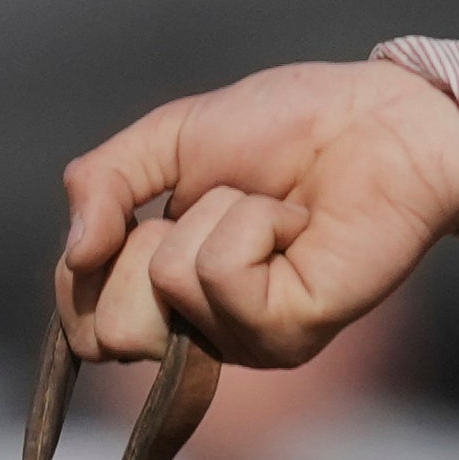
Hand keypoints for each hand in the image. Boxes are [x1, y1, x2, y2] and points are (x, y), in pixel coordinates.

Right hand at [59, 60, 458, 366]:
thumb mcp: (165, 140)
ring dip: (215, 214)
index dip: (87, 271)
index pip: (83, 331)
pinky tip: (298, 223)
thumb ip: (99, 186)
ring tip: (274, 208)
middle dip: (146, 243)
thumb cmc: (288, 127)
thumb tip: (78, 256)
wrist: (381, 118)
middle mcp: (205, 334)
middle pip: (110, 330)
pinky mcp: (290, 334)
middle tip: (219, 208)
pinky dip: (251, 224)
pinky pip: (220, 273)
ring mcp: (247, 341)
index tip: (141, 219)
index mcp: (169, 301)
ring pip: (166, 282)